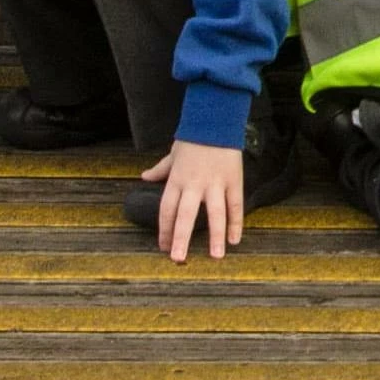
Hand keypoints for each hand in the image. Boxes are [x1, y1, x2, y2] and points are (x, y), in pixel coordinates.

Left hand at [142, 139, 248, 261]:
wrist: (216, 120)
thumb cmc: (193, 138)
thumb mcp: (173, 154)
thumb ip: (160, 170)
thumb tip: (144, 177)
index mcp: (177, 180)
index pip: (167, 209)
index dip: (165, 230)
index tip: (164, 247)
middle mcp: (194, 184)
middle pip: (186, 215)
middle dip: (181, 238)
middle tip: (178, 258)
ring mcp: (215, 183)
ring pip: (215, 213)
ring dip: (215, 236)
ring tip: (216, 256)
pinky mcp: (233, 180)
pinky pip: (235, 205)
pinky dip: (236, 223)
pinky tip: (235, 239)